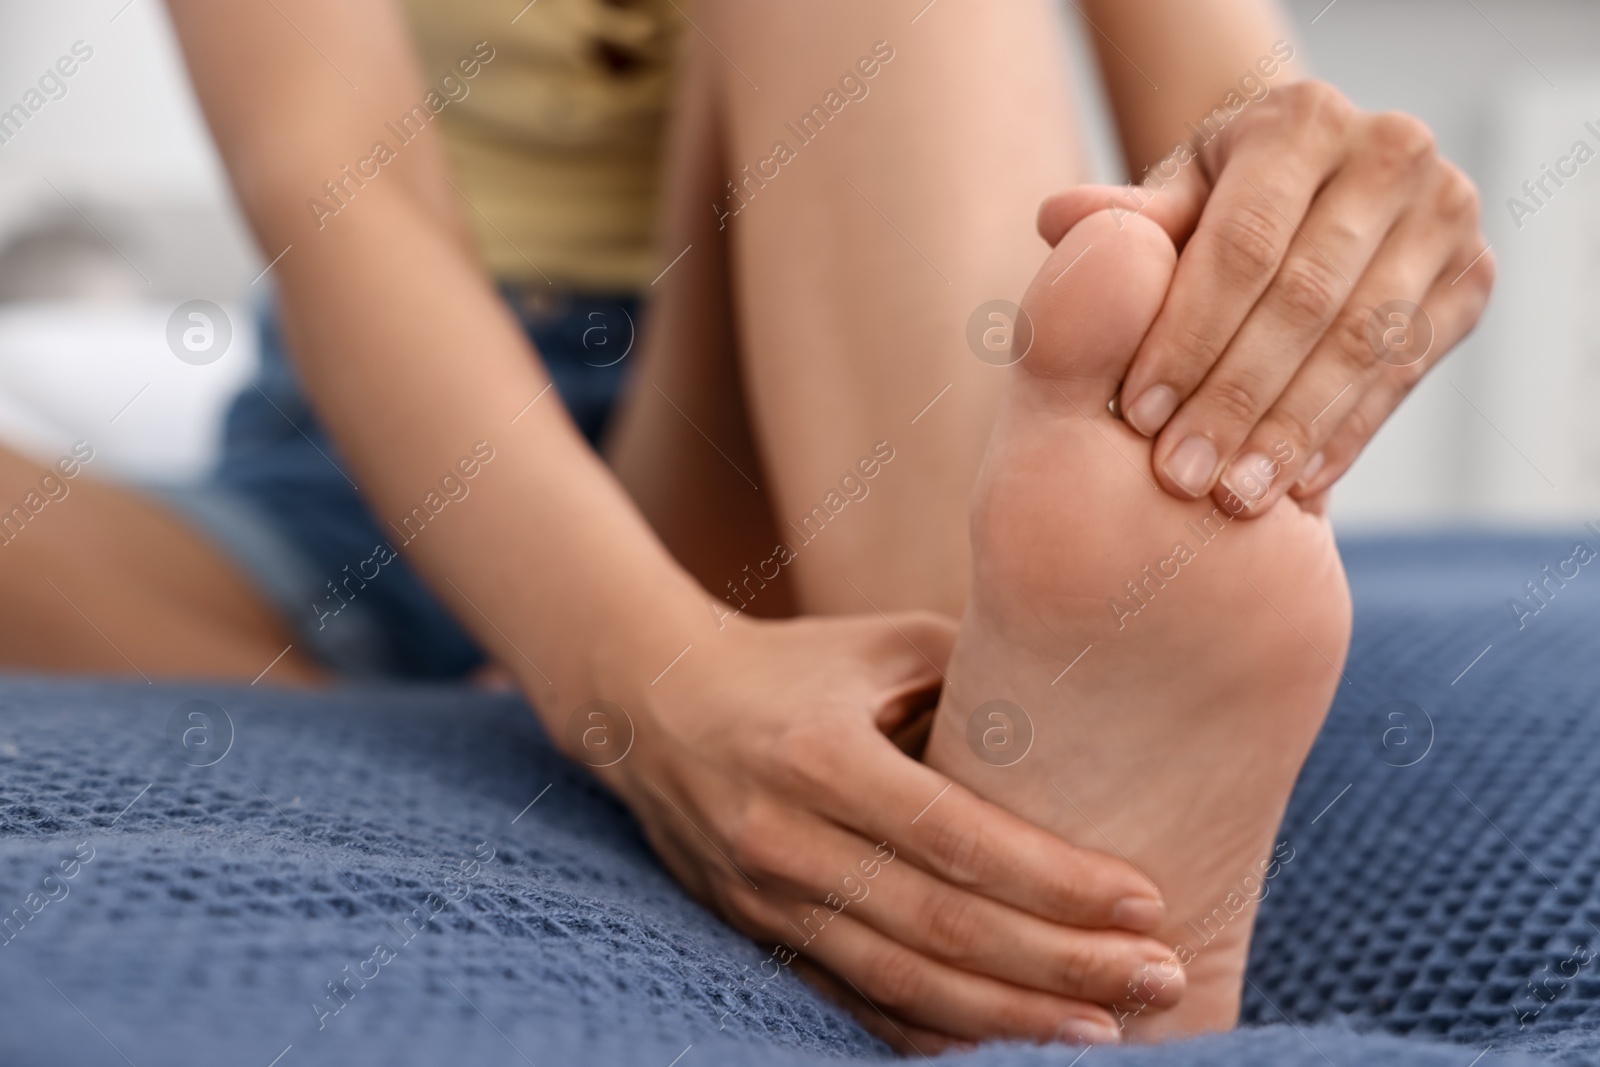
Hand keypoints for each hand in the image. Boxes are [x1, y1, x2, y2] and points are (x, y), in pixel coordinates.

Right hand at [586, 612, 1180, 1051]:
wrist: (652, 704)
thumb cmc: (797, 665)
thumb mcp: (882, 645)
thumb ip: (978, 672)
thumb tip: (1094, 714)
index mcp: (819, 753)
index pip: (952, 835)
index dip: (1052, 879)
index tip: (1144, 901)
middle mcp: (783, 835)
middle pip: (937, 923)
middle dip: (1057, 961)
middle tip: (1158, 976)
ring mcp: (763, 898)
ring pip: (899, 980)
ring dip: (1008, 1016)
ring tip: (1105, 1032)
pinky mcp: (758, 935)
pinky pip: (854, 1003)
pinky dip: (932, 1032)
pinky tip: (1004, 1047)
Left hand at [1037, 80, 1493, 515]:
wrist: (1313, 199)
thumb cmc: (1221, 206)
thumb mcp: (1172, 204)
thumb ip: (1122, 223)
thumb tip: (1057, 218)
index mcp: (1301, 120)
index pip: (1240, 245)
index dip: (1189, 334)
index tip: (1138, 414)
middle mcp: (1390, 153)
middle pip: (1304, 299)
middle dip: (1235, 397)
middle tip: (1180, 475)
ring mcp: (1445, 215)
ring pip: (1362, 343)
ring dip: (1292, 430)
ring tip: (1233, 496)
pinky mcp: (1472, 279)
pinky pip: (1405, 372)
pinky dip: (1345, 434)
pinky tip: (1294, 486)